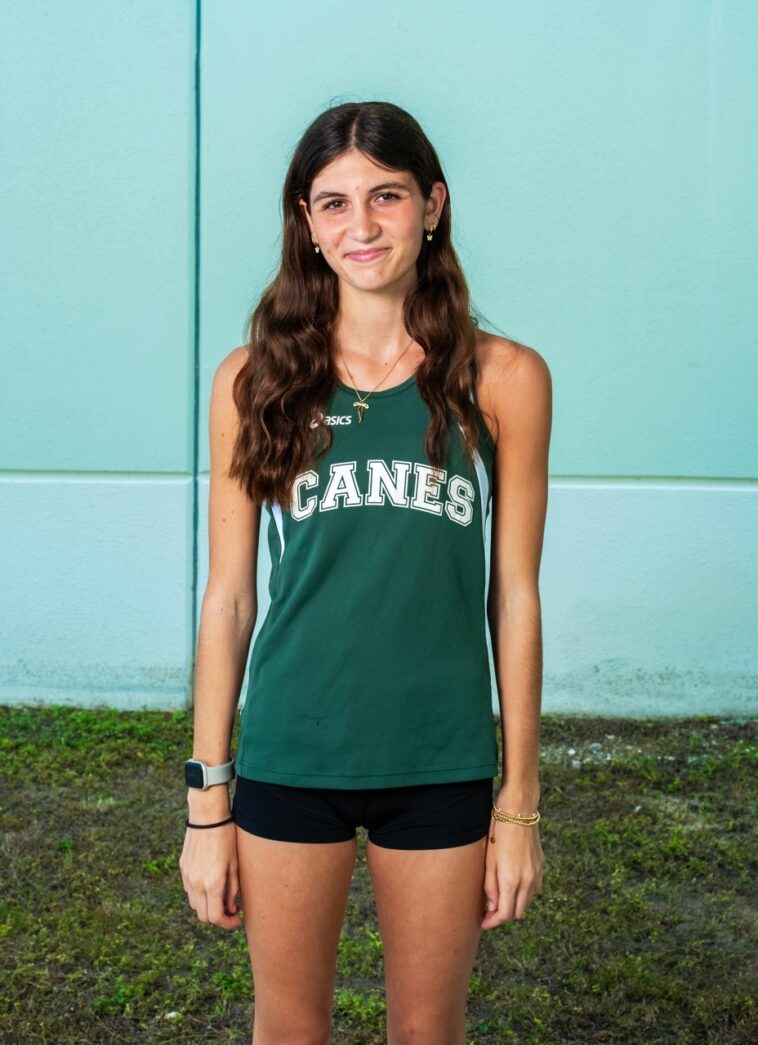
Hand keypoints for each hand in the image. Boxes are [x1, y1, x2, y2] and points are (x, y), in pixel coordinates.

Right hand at [179, 820, 242, 929]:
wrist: (207, 816)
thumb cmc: (227, 838)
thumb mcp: (235, 864)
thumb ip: (232, 890)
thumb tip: (230, 908)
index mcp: (212, 883)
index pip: (215, 917)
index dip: (227, 923)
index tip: (238, 919)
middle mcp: (196, 883)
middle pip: (203, 916)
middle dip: (218, 917)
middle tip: (231, 909)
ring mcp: (187, 876)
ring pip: (195, 904)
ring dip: (207, 906)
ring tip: (221, 895)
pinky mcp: (183, 868)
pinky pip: (189, 890)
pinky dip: (199, 894)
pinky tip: (210, 883)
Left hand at [481, 814, 543, 929]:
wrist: (519, 811)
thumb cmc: (498, 833)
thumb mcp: (489, 860)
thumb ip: (491, 887)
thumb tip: (492, 908)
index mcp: (511, 880)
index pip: (505, 914)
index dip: (493, 922)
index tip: (484, 923)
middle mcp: (527, 881)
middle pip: (517, 913)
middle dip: (503, 916)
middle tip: (489, 911)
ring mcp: (536, 874)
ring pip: (527, 903)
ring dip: (514, 905)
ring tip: (500, 898)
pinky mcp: (541, 866)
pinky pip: (534, 889)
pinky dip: (524, 894)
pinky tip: (514, 886)